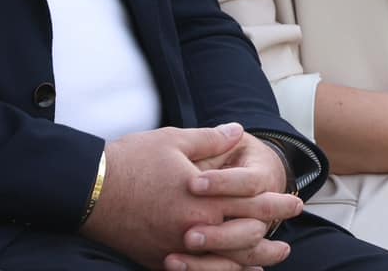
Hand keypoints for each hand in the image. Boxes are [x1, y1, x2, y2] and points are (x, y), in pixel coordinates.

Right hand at [84, 124, 300, 270]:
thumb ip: (211, 139)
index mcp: (206, 198)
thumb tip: (238, 131)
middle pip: (248, 235)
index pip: (253, 202)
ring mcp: (181, 249)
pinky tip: (237, 269)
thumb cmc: (132, 161)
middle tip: (294, 223)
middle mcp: (199, 228)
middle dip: (276, 228)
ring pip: (230, 260)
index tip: (296, 201)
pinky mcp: (162, 260)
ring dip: (257, 257)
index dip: (278, 201)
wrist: (91, 190)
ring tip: (277, 255)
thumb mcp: (174, 141)